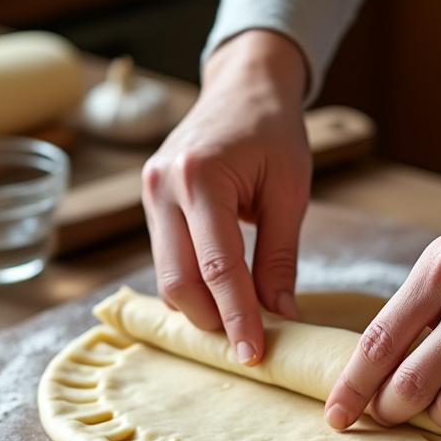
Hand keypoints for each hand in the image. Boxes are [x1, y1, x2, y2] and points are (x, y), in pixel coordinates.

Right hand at [141, 30, 310, 364]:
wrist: (244, 85)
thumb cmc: (274, 131)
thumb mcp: (290, 192)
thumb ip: (280, 256)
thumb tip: (282, 317)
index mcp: (200, 176)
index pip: (217, 266)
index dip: (236, 316)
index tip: (254, 355)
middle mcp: (163, 185)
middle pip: (178, 280)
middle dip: (211, 322)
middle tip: (247, 350)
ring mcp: (149, 194)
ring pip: (166, 275)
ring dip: (198, 309)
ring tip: (236, 330)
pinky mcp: (150, 202)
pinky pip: (165, 258)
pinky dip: (190, 286)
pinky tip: (217, 302)